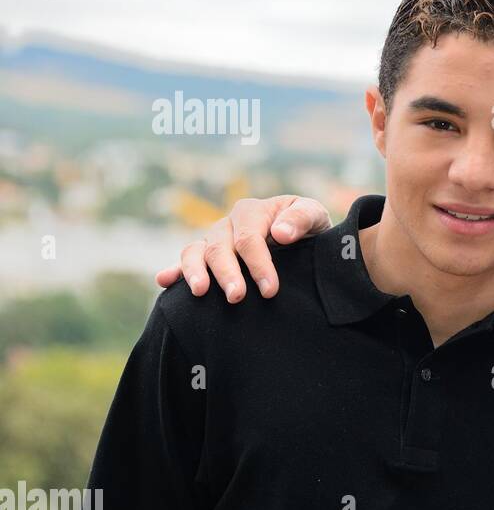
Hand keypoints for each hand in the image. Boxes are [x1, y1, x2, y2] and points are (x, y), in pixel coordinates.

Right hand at [155, 195, 332, 301]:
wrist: (305, 238)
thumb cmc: (309, 227)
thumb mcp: (314, 216)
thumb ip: (301, 219)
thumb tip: (280, 233)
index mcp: (253, 211)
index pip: (249, 238)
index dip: (258, 264)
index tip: (270, 290)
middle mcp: (228, 224)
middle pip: (219, 247)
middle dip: (227, 273)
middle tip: (236, 297)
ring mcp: (214, 240)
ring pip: (195, 252)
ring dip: (195, 272)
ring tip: (201, 292)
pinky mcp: (207, 257)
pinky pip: (186, 261)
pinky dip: (173, 271)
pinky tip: (164, 281)